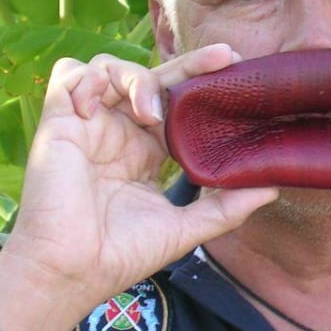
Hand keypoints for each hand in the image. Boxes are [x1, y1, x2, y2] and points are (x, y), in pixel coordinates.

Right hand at [0, 44, 277, 325]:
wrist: (74, 272)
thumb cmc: (123, 255)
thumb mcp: (186, 228)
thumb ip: (227, 207)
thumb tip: (272, 188)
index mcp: (145, 152)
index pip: (175, 104)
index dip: (200, 84)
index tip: (234, 70)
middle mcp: (118, 132)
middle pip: (153, 78)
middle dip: (188, 64)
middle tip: (224, 57)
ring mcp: (88, 125)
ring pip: (110, 68)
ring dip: (136, 77)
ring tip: (150, 111)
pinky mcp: (58, 122)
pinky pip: (69, 75)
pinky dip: (87, 77)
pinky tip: (101, 104)